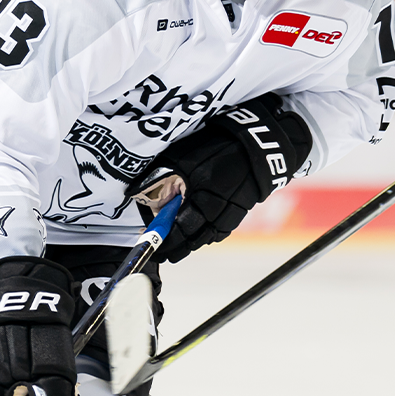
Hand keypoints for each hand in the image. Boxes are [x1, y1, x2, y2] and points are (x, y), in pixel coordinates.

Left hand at [139, 94, 312, 262]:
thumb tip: (137, 192)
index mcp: (203, 200)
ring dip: (193, 243)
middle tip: (164, 254)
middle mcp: (219, 212)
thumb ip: (160, 176)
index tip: (155, 248)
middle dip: (178, 248)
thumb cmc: (217, 146)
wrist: (257, 142)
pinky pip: (221, 229)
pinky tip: (201, 234)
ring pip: (209, 236)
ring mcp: (232, 213)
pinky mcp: (241, 210)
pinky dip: (208, 234)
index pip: (180, 231)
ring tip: (179, 248)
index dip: (166, 242)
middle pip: (195, 239)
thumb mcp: (183, 157)